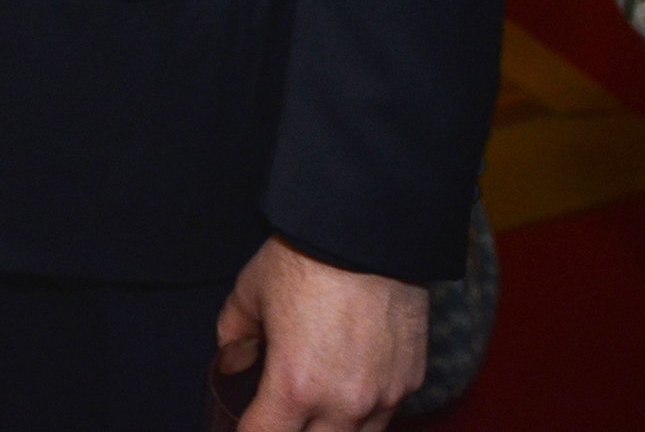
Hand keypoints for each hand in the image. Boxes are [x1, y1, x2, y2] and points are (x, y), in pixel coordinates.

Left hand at [217, 234, 426, 431]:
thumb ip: (235, 333)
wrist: (370, 233)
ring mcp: (382, 397)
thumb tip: (233, 359)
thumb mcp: (251, 291)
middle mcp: (343, 404)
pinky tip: (350, 390)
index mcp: (294, 387)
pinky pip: (385, 414)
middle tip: (281, 412)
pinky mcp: (410, 381)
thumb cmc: (307, 259)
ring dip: (331, 429)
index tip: (245, 425)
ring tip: (315, 410)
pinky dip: (365, 412)